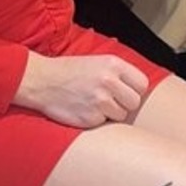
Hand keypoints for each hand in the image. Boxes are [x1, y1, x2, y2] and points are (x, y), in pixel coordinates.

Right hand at [13, 50, 148, 126]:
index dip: (135, 90)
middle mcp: (108, 81)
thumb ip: (119, 73)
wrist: (42, 81)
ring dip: (110, 114)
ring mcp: (99, 101)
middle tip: (109, 101)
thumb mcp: (98, 62)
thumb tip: (140, 88)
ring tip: (94, 104)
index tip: (125, 92)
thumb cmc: (70, 71)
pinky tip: (84, 110)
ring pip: (121, 116)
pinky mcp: (90, 118)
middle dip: (124, 104)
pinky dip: (96, 120)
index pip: (142, 84)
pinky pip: (104, 124)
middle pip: (134, 102)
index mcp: (113, 64)